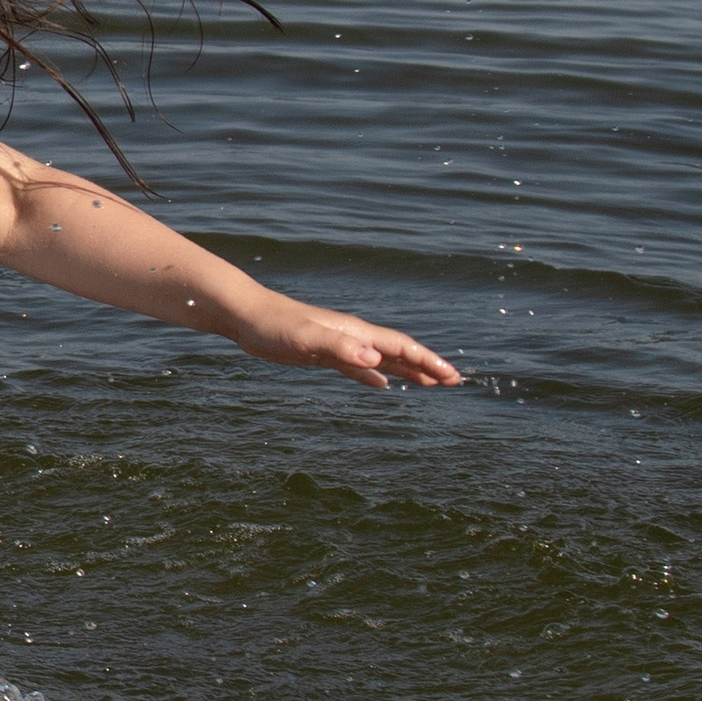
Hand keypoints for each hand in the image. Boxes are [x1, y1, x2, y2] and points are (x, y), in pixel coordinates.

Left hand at [228, 293, 461, 388]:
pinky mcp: (322, 353)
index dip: (428, 361)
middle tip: (454, 382)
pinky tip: (381, 384)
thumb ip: (340, 348)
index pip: (401, 347)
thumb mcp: (306, 339)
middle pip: (399, 352)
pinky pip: (357, 367)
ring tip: (430, 384)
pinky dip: (374, 375)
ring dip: (406, 371)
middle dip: (427, 366)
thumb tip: (376, 359)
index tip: (452, 376)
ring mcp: (338, 345)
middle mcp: (352, 337)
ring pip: (382, 360)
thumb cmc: (275, 326)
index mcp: (356, 333)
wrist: (247, 316)